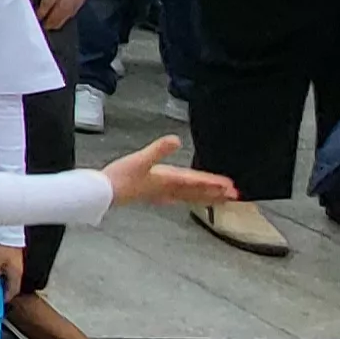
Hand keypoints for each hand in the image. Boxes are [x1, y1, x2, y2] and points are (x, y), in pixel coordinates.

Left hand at [0, 244, 25, 293]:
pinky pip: (4, 267)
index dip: (4, 297)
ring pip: (6, 275)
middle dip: (0, 288)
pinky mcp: (11, 256)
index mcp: (16, 274)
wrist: (10, 230)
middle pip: (9, 284)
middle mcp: (17, 270)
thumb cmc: (5, 245)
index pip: (12, 292)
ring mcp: (15, 263)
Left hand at [35, 0, 88, 31]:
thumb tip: (33, 1)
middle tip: (45, 26)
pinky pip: (76, 8)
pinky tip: (63, 19)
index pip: (49, 1)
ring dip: (61, 20)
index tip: (37, 18)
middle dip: (53, 20)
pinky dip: (69, 15)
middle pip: (61, 9)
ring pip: (70, 10)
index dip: (43, 11)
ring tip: (53, 26)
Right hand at [97, 135, 236, 208]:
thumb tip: (176, 139)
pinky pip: (179, 198)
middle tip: (235, 196)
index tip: (230, 186)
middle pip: (197, 193)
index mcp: (167, 181)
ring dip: (206, 198)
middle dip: (216, 194)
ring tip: (221, 199)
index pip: (195, 182)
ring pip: (190, 197)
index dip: (213, 183)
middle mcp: (168, 190)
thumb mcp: (140, 159)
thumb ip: (158, 150)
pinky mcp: (153, 195)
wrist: (104, 193)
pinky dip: (189, 199)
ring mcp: (161, 194)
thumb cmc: (120, 176)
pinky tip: (188, 199)